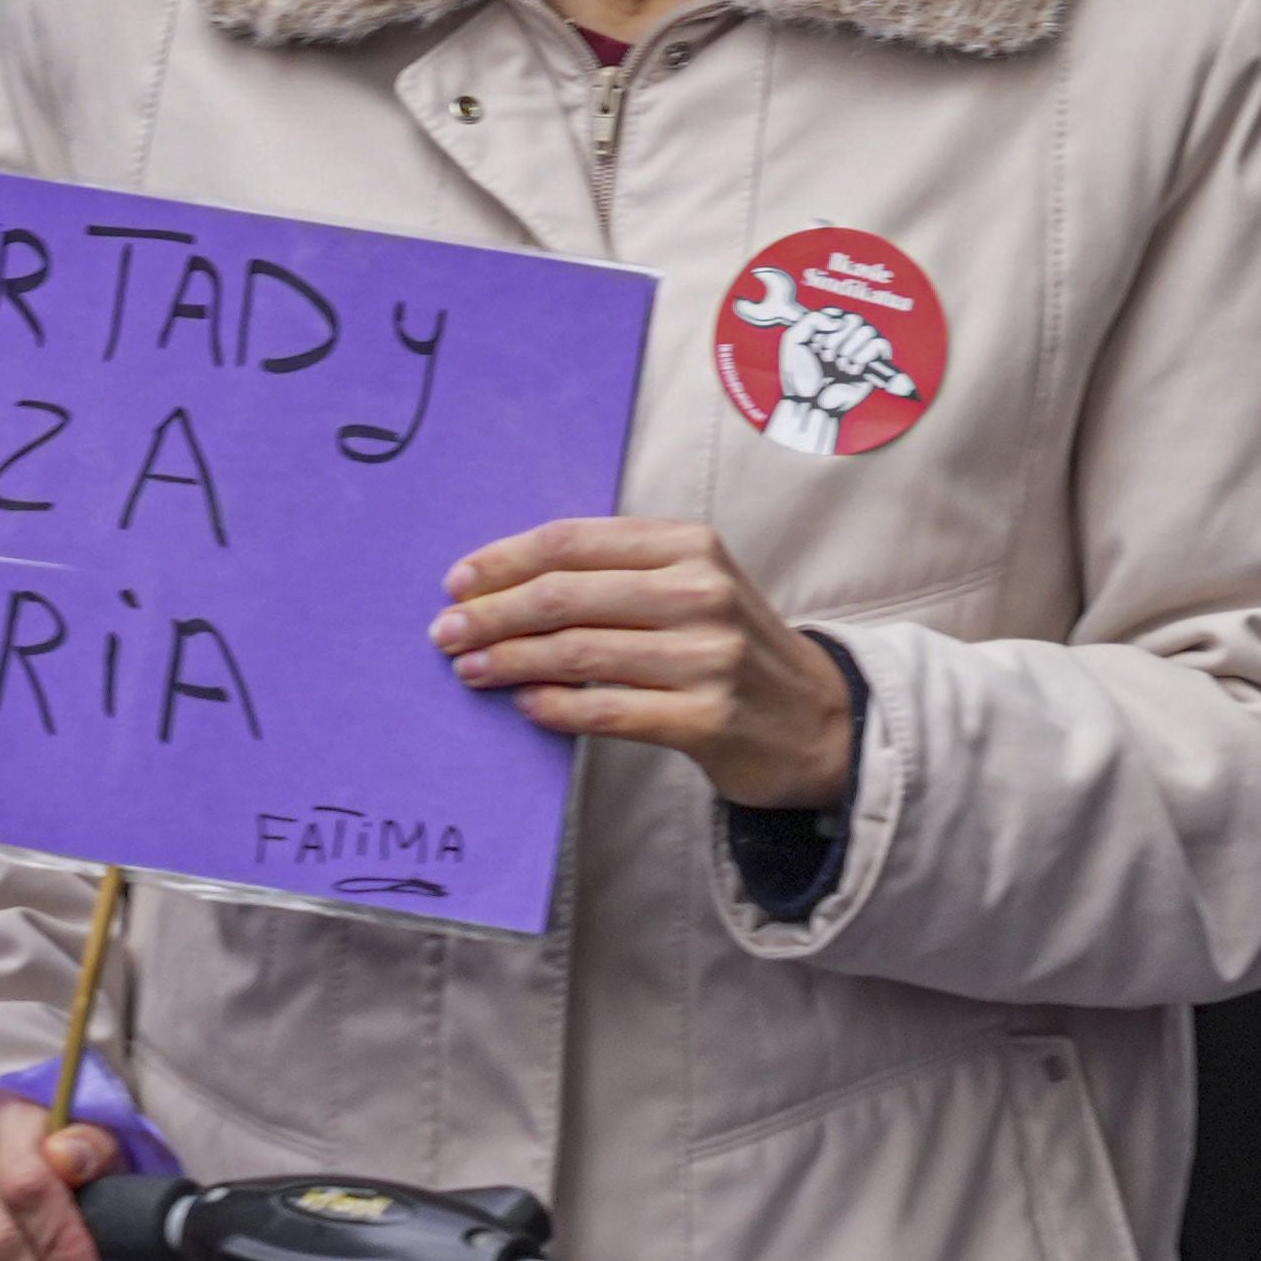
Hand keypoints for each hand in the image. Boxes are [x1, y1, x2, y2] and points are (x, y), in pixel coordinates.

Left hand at [438, 519, 858, 810]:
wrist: (816, 719)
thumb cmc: (731, 647)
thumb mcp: (693, 585)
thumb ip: (618, 574)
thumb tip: (505, 585)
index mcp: (690, 545)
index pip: (574, 541)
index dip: (505, 561)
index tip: (457, 582)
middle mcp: (701, 592)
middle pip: (567, 595)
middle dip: (493, 614)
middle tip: (445, 632)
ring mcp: (708, 656)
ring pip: (578, 652)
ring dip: (509, 661)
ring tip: (470, 670)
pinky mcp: (706, 718)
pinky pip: (607, 710)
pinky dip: (555, 707)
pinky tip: (524, 705)